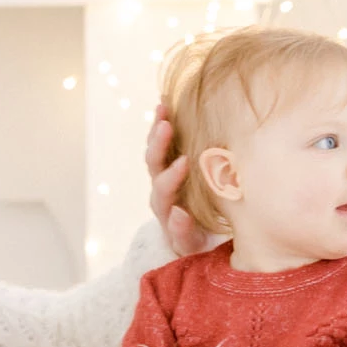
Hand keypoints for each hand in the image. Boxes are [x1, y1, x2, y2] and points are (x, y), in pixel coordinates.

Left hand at [144, 110, 216, 257]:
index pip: (164, 189)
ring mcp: (161, 175)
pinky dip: (162, 123)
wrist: (187, 238)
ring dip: (157, 128)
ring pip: (155, 150)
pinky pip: (160, 142)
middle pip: (153, 164)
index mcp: (164, 207)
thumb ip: (183, 232)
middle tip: (167, 126)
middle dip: (159, 144)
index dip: (172, 176)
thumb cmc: (194, 242)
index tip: (184, 162)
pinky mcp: (166, 164)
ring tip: (163, 106)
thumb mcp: (190, 243)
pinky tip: (166, 103)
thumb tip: (179, 214)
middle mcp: (158, 189)